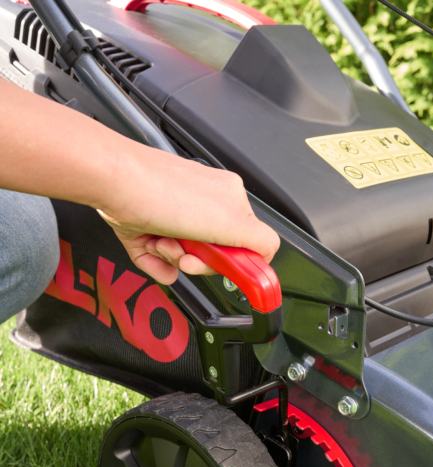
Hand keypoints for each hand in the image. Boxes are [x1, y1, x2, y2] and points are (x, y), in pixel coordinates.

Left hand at [97, 147, 279, 283]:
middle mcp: (202, 207)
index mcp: (229, 200)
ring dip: (172, 259)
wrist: (112, 182)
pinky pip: (157, 261)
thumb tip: (269, 254)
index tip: (224, 268)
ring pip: (183, 259)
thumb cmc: (162, 189)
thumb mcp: (229, 221)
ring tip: (162, 242)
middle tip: (186, 254)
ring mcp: (173, 218)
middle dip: (197, 260)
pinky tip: (150, 250)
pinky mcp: (148, 229)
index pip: (244, 244)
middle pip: (211, 256)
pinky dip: (153, 263)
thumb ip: (258, 240)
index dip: (233, 260)